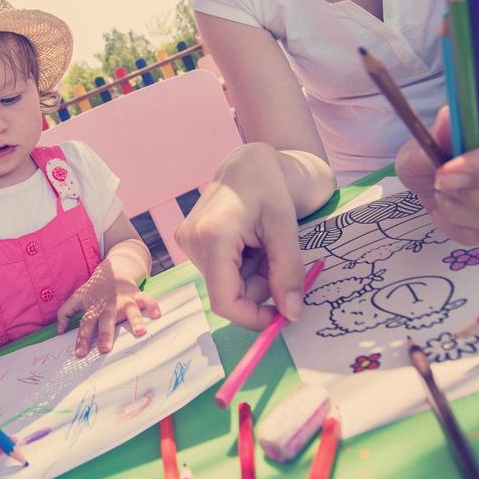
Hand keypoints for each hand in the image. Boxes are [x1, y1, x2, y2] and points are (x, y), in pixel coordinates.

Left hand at [57, 257, 161, 355]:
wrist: (113, 270)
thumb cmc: (93, 290)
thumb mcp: (76, 298)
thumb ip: (65, 313)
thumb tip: (59, 332)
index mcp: (93, 308)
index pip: (85, 325)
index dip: (82, 339)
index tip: (79, 354)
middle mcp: (109, 306)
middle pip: (106, 321)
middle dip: (105, 335)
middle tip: (104, 350)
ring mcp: (124, 300)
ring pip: (130, 311)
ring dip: (135, 321)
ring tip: (139, 333)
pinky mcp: (137, 295)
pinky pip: (147, 300)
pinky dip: (152, 306)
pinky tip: (157, 315)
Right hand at [175, 143, 304, 331]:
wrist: (249, 161)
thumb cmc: (269, 185)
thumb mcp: (286, 228)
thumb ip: (288, 272)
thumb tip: (291, 314)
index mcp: (212, 236)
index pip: (225, 300)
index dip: (253, 317)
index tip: (282, 317)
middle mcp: (191, 241)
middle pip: (228, 292)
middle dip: (260, 287)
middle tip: (279, 258)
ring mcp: (187, 242)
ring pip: (226, 284)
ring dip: (253, 275)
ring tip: (265, 244)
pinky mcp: (190, 242)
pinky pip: (221, 272)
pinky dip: (243, 266)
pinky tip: (251, 242)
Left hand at [396, 108, 478, 244]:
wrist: (431, 178)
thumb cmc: (437, 151)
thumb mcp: (428, 137)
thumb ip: (440, 132)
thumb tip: (449, 119)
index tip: (447, 171)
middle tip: (442, 185)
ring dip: (462, 211)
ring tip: (439, 195)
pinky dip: (457, 227)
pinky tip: (441, 211)